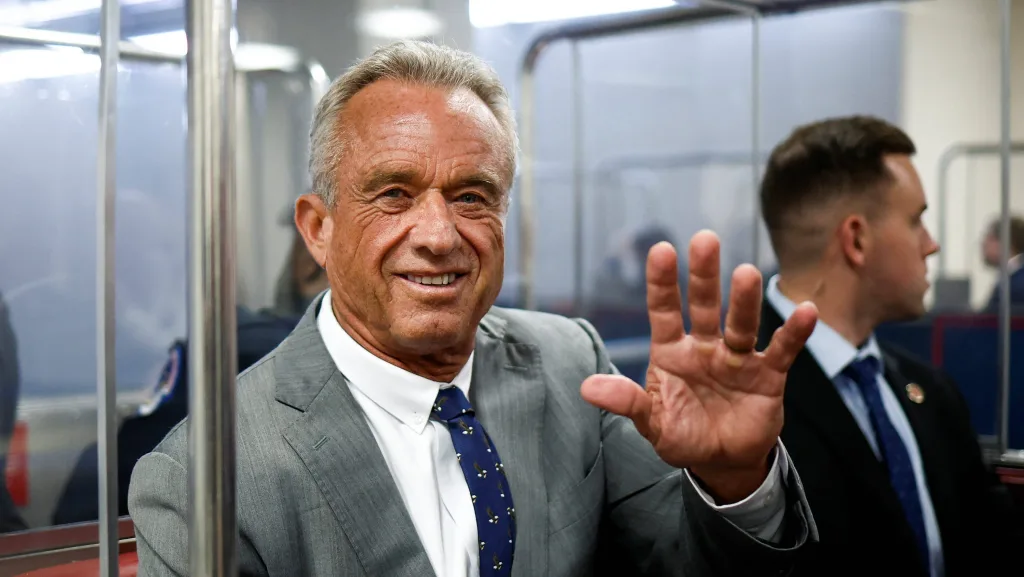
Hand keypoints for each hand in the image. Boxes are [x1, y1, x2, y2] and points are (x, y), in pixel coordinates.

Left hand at [581, 230, 816, 502]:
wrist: (722, 462)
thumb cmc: (683, 435)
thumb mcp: (652, 422)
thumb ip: (626, 402)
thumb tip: (587, 388)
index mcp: (671, 352)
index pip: (664, 311)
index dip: (662, 282)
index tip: (661, 249)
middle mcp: (704, 347)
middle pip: (704, 306)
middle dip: (704, 275)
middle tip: (704, 240)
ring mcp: (737, 358)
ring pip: (741, 324)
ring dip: (744, 301)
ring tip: (746, 273)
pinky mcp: (768, 376)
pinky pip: (782, 350)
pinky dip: (794, 333)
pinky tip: (806, 311)